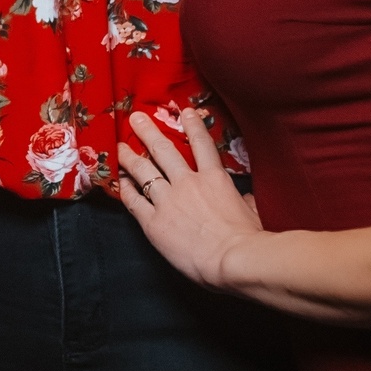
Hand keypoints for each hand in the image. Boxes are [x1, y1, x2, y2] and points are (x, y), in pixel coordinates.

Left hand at [115, 108, 263, 290]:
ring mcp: (168, 201)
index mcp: (214, 178)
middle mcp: (187, 183)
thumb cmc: (248, 238)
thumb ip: (243, 201)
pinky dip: (125, 189)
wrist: (233, 258)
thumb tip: (245, 200)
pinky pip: (134, 201)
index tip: (184, 111)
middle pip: (162, 150)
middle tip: (135, 118)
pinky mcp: (153, 222)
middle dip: (147, 131)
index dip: (192, 125)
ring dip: (129, 157)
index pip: (201, 144)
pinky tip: (119, 181)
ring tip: (120, 146)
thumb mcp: (251, 212)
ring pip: (143, 171)